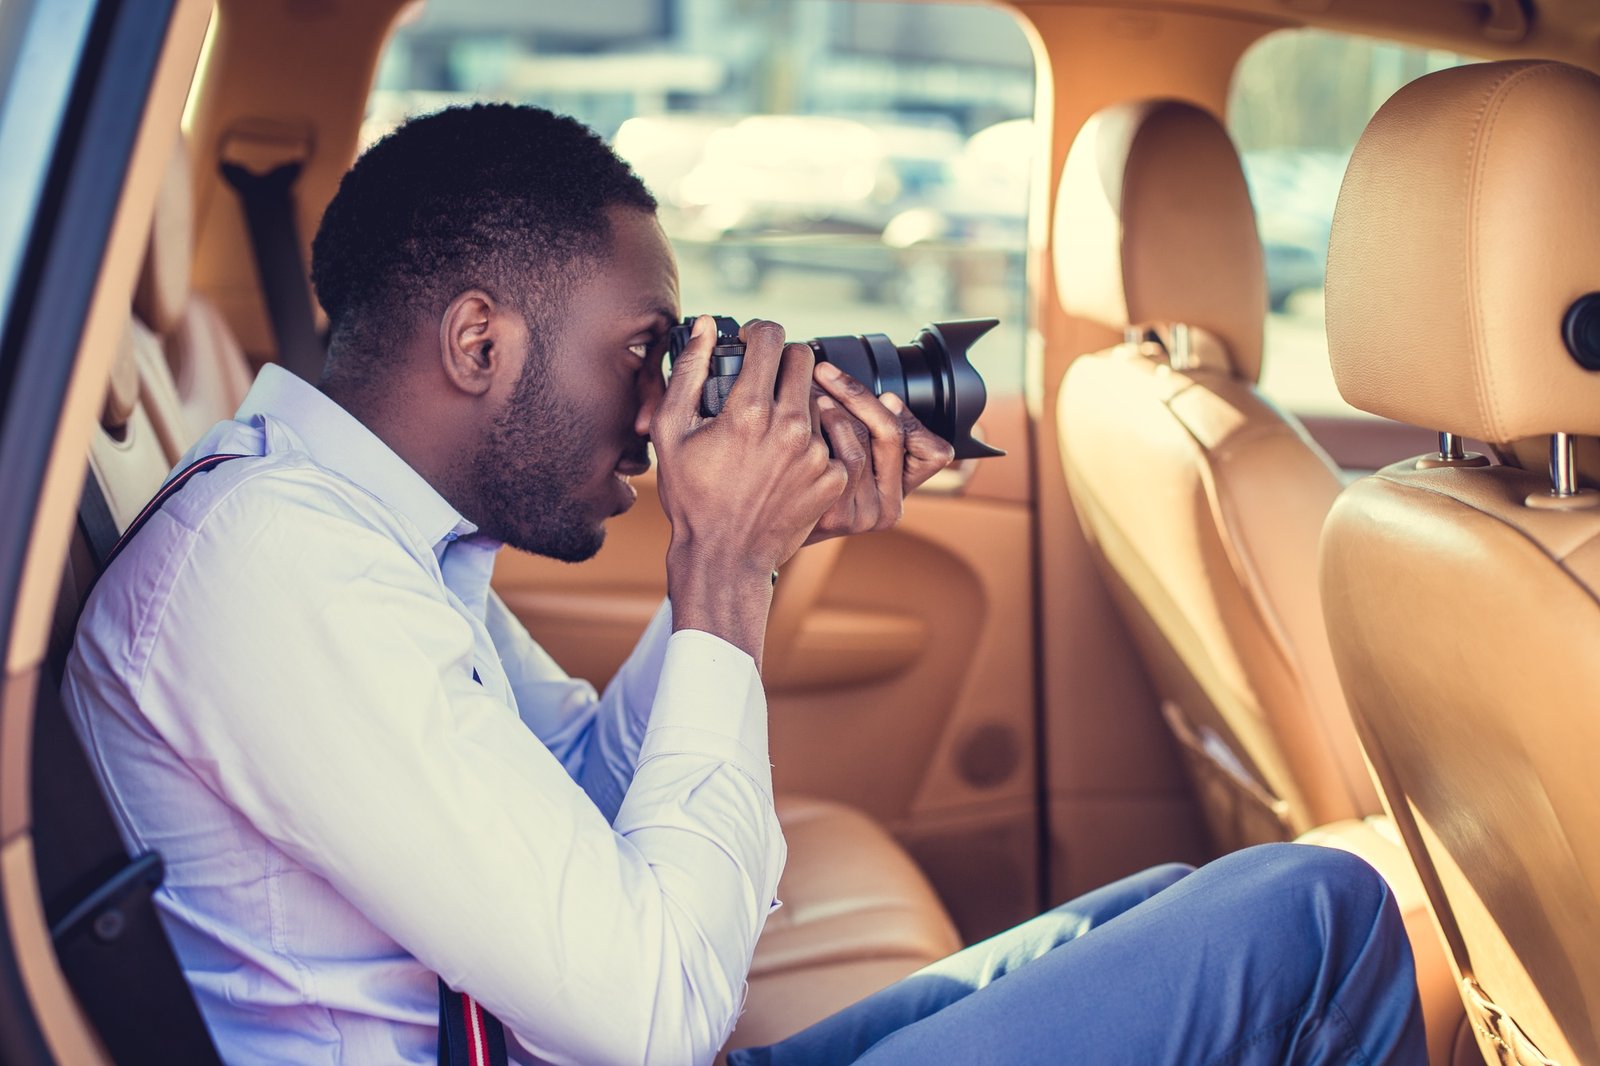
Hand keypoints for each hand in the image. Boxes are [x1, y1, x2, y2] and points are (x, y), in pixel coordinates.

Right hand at [651, 316, 848, 663]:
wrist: (724, 556)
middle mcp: (789, 426)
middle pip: (804, 359)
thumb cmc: (691, 496)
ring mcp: (816, 453)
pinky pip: (832, 437)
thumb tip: (708, 325)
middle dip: (783, 360)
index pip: (772, 337)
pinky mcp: (834, 477)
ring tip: (773, 426)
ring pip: (818, 398)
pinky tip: (788, 457)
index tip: (752, 343)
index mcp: (748, 410)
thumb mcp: (671, 431)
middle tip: (765, 379)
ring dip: (799, 400)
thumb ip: (689, 371)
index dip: (758, 332)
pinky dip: (814, 439)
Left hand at [804, 361, 955, 543]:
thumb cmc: (795, 489)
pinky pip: (845, 453)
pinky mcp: (839, 515)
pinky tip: (804, 409)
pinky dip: (825, 422)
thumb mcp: (841, 470)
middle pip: (892, 433)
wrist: (757, 531)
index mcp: (897, 498)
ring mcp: (864, 515)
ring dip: (835, 404)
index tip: (884, 393)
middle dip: (858, 394)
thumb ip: (866, 443)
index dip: (907, 417)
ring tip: (810, 387)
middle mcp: (888, 510)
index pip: (934, 451)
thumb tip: (887, 398)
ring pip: (864, 438)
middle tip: (826, 371)